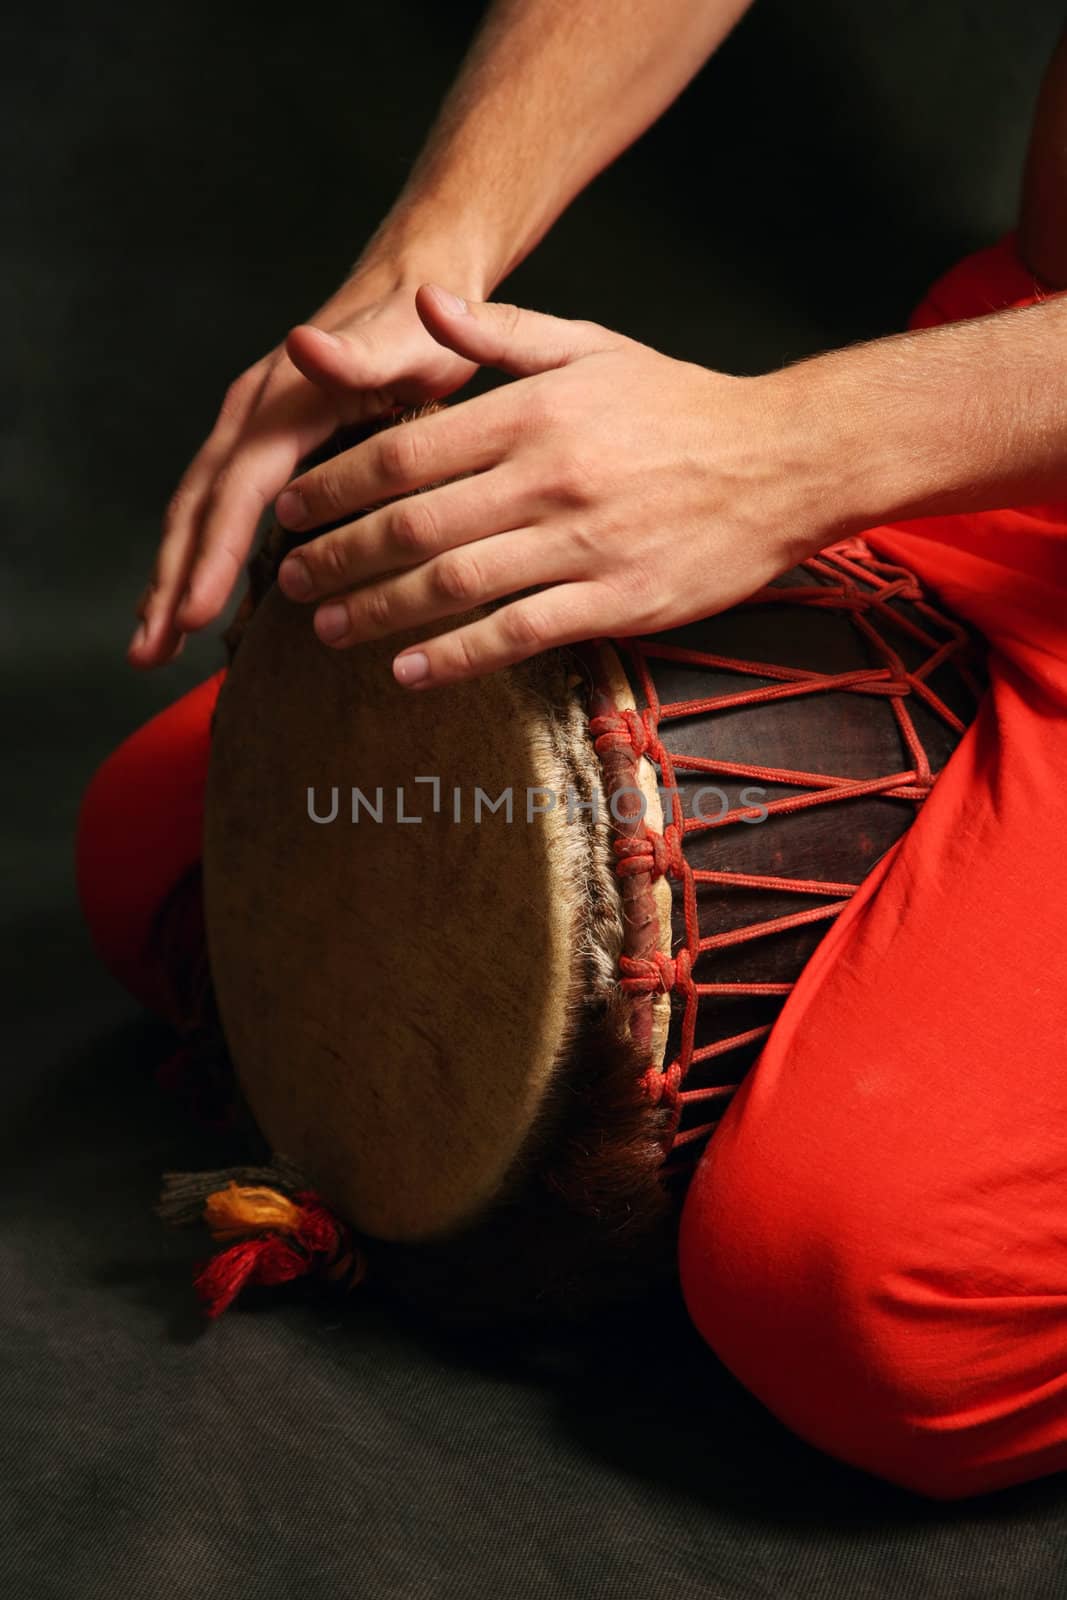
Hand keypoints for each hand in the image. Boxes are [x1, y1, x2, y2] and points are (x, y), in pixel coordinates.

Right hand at [128, 257, 484, 667]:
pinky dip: (197, 559)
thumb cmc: (424, 324)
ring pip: (196, 515)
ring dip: (170, 580)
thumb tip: (302, 341)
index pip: (234, 492)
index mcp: (278, 404)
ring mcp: (250, 432)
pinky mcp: (262, 448)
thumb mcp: (405, 338)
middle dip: (169, 584)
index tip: (191, 617)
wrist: (417, 282)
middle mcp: (250, 417)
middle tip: (147, 653)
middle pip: (196, 510)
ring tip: (149, 646)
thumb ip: (356, 353)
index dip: (212, 557)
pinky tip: (188, 604)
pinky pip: (217, 511)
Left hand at [272, 285, 848, 686]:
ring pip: (455, 584)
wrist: (784, 463)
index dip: (335, 487)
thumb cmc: (678, 406)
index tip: (292, 512)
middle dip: (338, 555)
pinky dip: (454, 657)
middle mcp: (549, 477)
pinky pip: (517, 634)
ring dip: (380, 610)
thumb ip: (501, 335)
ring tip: (328, 628)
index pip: (406, 452)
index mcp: (534, 412)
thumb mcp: (592, 348)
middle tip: (289, 582)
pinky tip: (407, 670)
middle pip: (414, 524)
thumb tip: (419, 308)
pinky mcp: (616, 601)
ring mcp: (583, 544)